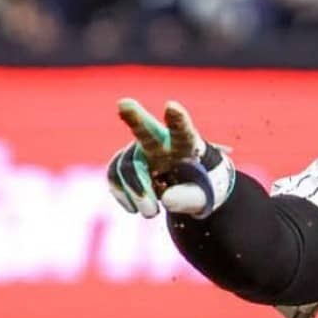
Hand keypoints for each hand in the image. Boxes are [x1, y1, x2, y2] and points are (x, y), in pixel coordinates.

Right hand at [107, 98, 234, 218]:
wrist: (190, 189)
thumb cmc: (202, 188)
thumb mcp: (204, 197)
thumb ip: (189, 198)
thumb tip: (167, 200)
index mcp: (187, 146)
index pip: (183, 132)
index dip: (177, 120)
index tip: (172, 106)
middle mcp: (161, 142)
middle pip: (146, 131)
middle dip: (135, 118)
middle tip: (124, 104)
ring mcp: (140, 149)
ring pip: (129, 166)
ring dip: (138, 193)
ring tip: (152, 213)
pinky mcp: (125, 161)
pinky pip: (114, 175)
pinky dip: (122, 195)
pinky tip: (134, 207)